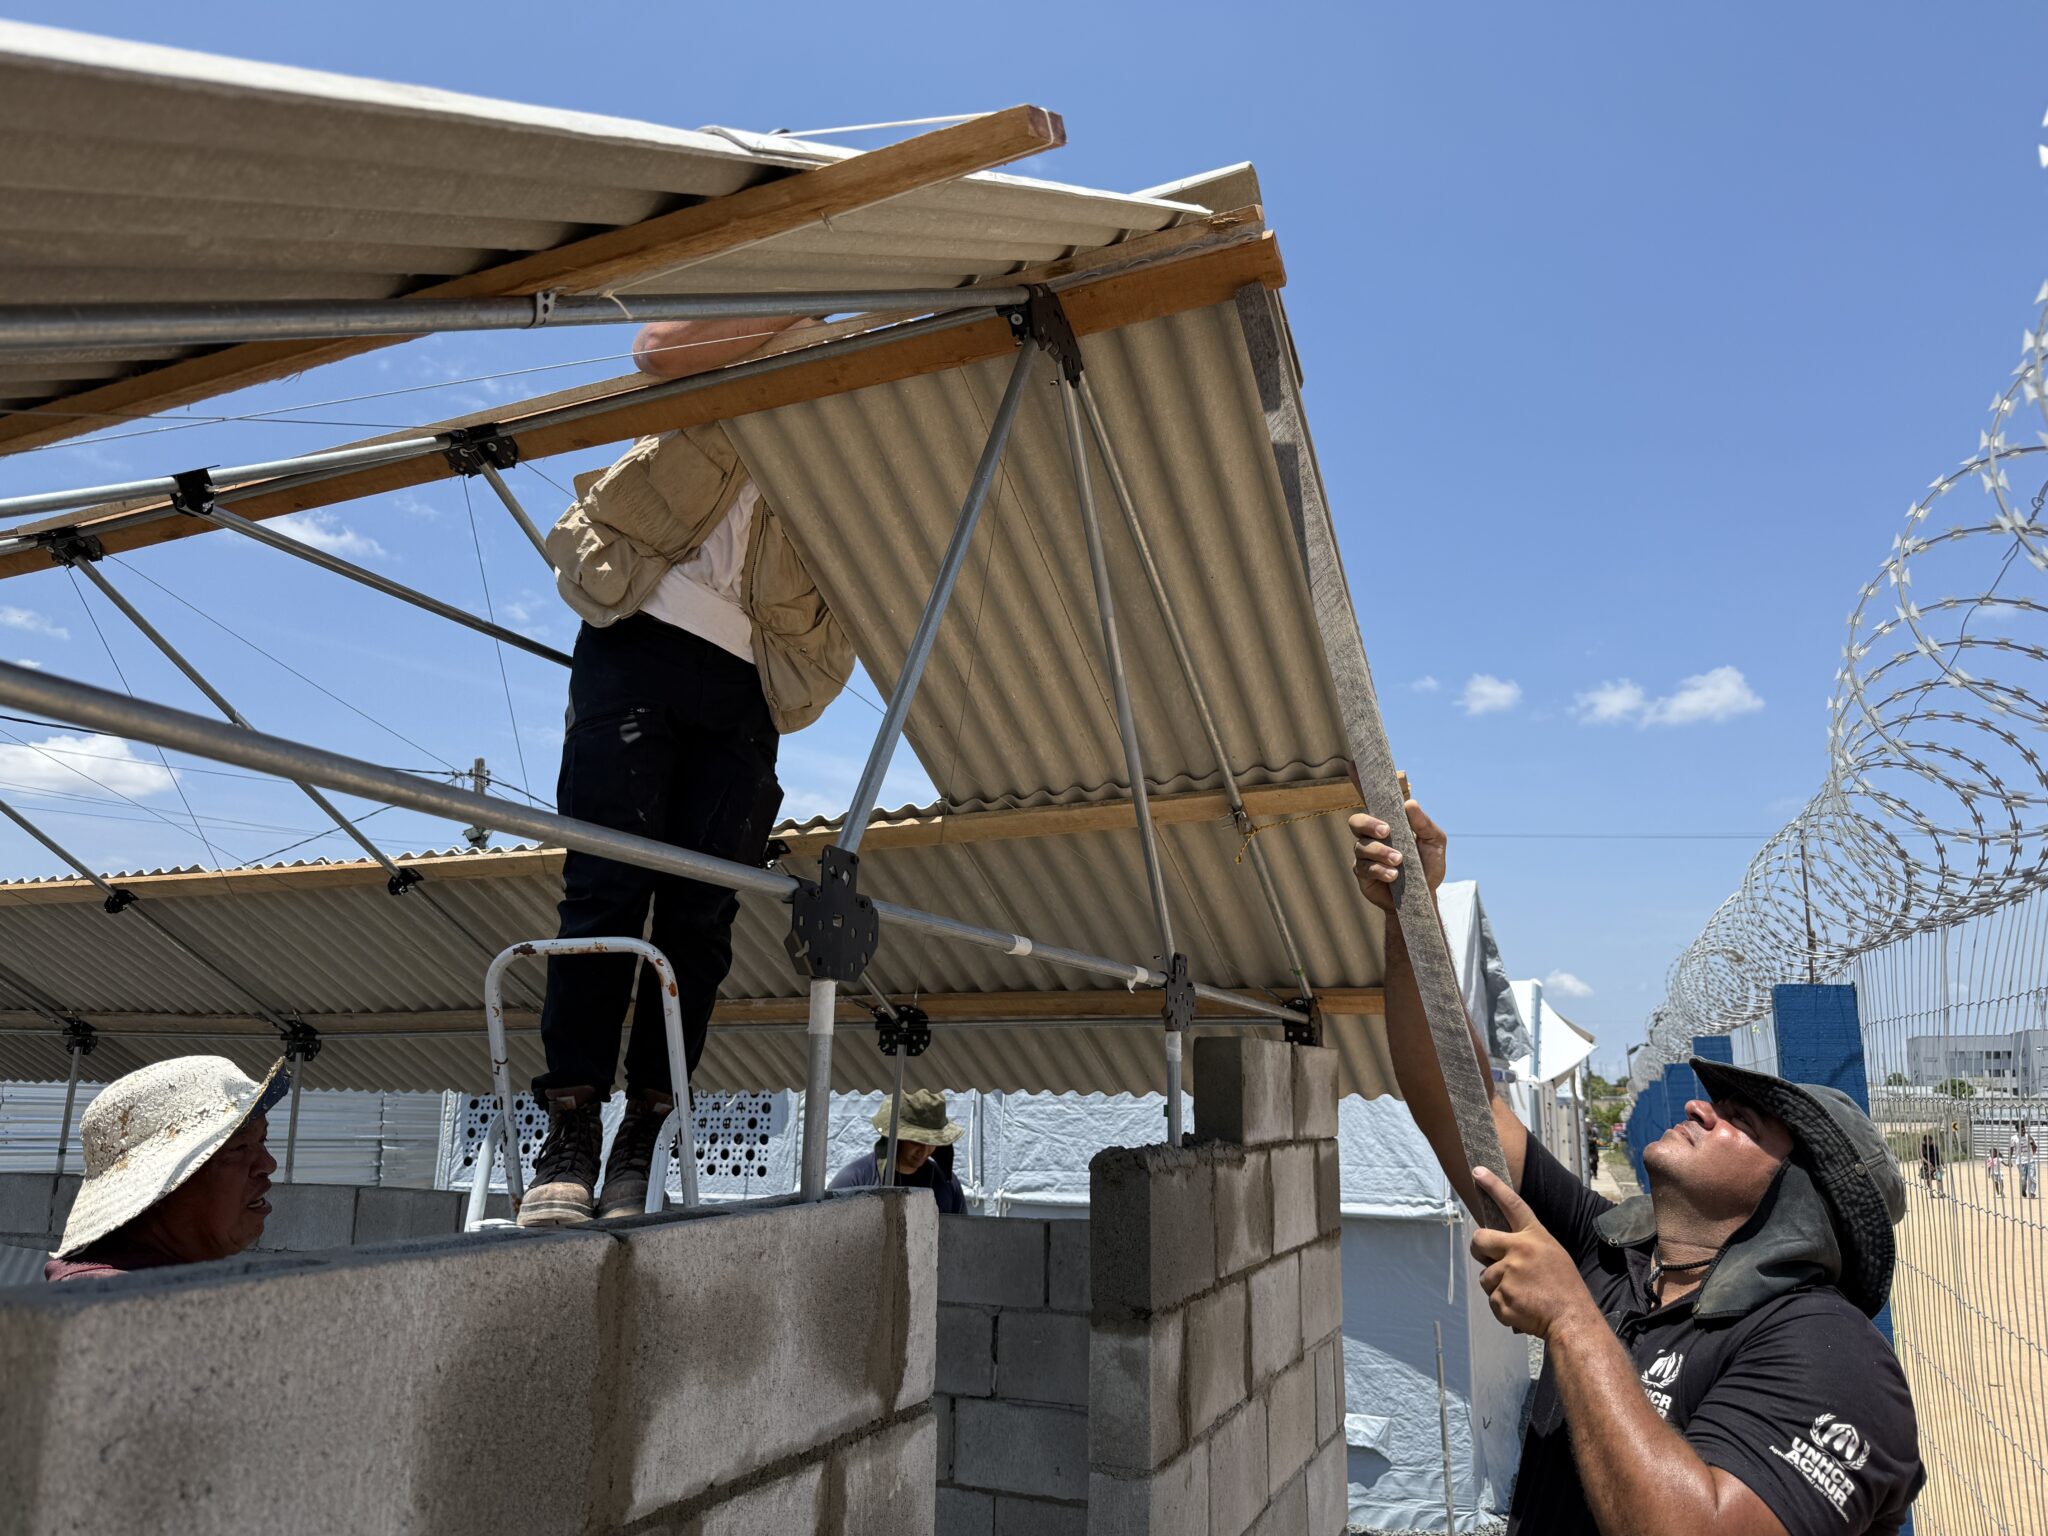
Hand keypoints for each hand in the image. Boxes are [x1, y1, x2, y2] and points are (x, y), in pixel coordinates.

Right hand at [1349, 798, 1447, 912]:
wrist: (1425, 896)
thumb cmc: (1428, 866)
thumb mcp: (1434, 842)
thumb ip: (1424, 824)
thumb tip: (1410, 804)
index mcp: (1387, 826)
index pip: (1372, 810)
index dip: (1371, 812)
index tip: (1387, 823)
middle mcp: (1372, 838)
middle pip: (1356, 823)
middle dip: (1368, 825)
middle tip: (1386, 833)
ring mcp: (1365, 857)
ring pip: (1361, 847)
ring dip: (1380, 852)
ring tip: (1398, 860)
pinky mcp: (1363, 875)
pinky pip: (1364, 868)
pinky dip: (1379, 870)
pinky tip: (1393, 875)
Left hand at [1468, 1167, 1596, 1341]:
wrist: (1572, 1320)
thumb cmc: (1565, 1287)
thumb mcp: (1552, 1255)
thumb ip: (1526, 1246)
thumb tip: (1499, 1246)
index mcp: (1534, 1237)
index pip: (1512, 1204)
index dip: (1494, 1185)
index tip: (1477, 1170)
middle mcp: (1518, 1251)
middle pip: (1480, 1239)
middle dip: (1480, 1249)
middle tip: (1489, 1258)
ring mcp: (1508, 1274)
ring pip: (1485, 1275)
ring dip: (1497, 1284)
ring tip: (1522, 1293)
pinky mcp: (1502, 1297)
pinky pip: (1492, 1298)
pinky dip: (1502, 1305)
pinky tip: (1522, 1307)